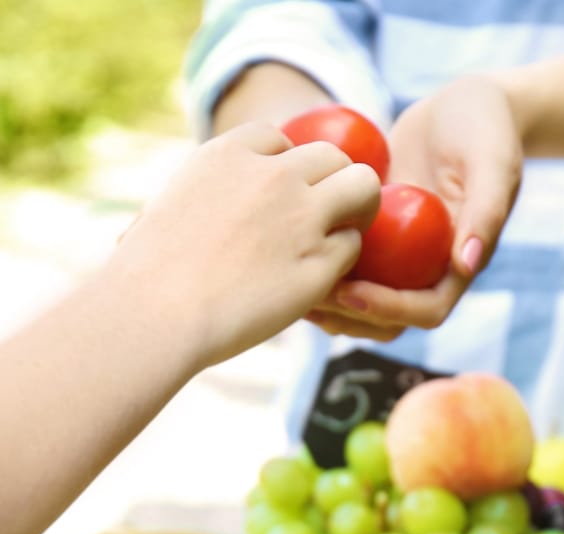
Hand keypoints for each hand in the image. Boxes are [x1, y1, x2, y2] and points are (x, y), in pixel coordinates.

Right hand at [105, 122, 380, 369]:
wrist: (156, 313)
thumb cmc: (148, 273)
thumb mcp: (167, 206)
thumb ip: (203, 194)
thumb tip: (196, 208)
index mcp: (230, 154)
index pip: (280, 138)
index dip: (286, 168)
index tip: (278, 196)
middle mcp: (273, 177)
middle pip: (333, 157)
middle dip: (333, 183)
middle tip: (326, 217)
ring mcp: (302, 219)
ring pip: (363, 188)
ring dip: (358, 211)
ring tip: (340, 238)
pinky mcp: (319, 264)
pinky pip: (353, 247)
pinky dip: (343, 260)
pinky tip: (321, 278)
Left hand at [310, 75, 523, 339]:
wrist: (466, 105)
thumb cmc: (485, 129)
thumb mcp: (492, 163)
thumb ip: (486, 212)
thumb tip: (465, 264)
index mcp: (458, 265)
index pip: (427, 311)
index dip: (389, 310)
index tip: (351, 292)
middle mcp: (428, 268)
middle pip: (389, 319)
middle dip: (350, 316)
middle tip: (309, 297)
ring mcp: (400, 255)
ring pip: (363, 300)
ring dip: (329, 303)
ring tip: (290, 286)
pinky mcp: (376, 233)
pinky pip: (346, 261)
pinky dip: (318, 263)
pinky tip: (286, 249)